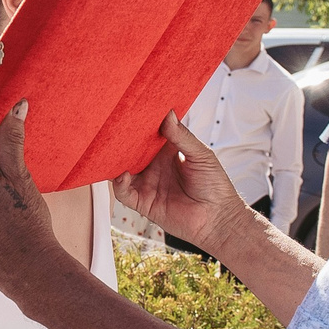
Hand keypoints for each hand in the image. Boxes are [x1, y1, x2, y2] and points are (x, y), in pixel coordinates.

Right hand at [114, 113, 250, 255]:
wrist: (218, 218)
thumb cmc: (215, 185)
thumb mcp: (201, 155)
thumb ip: (182, 136)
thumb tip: (168, 114)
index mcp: (168, 152)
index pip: (148, 135)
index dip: (141, 124)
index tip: (133, 110)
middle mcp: (154, 166)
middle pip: (131, 151)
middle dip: (122, 141)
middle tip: (113, 128)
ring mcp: (148, 184)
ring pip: (122, 170)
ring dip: (115, 162)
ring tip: (109, 151)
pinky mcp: (144, 203)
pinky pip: (125, 193)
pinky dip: (119, 184)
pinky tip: (122, 175)